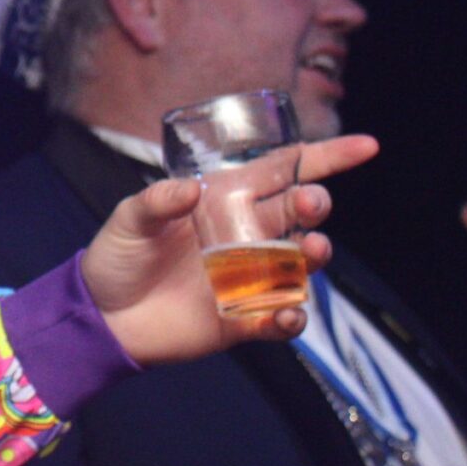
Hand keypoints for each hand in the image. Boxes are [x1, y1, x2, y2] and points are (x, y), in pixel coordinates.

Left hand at [84, 134, 379, 365]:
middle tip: (309, 203)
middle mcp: (245, 235)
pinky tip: (286, 314)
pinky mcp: (242, 318)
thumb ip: (156, 202)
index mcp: (223, 201)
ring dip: (314, 255)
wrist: (100, 317)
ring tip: (311, 249)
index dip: (325, 159)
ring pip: (300, 264)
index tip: (366, 147)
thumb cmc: (116, 259)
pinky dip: (290, 317)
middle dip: (313, 203)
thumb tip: (192, 189)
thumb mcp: (128, 220)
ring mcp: (249, 277)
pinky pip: (280, 318)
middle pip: (297, 214)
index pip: (282, 172)